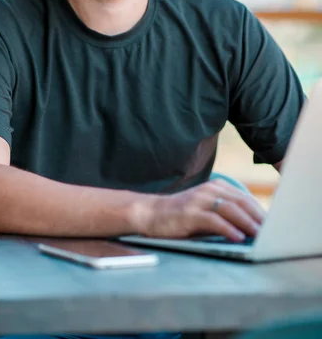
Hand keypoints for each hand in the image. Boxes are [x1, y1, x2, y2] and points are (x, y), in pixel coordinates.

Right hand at [136, 178, 264, 241]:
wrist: (151, 213)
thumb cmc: (182, 216)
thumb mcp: (206, 210)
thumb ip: (226, 214)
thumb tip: (253, 228)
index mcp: (216, 187)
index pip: (245, 198)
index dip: (260, 212)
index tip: (273, 226)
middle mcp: (209, 190)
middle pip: (241, 202)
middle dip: (259, 218)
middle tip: (272, 233)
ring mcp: (199, 200)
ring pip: (230, 209)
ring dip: (248, 223)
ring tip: (260, 236)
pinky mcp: (190, 213)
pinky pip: (213, 220)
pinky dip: (228, 229)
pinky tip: (238, 237)